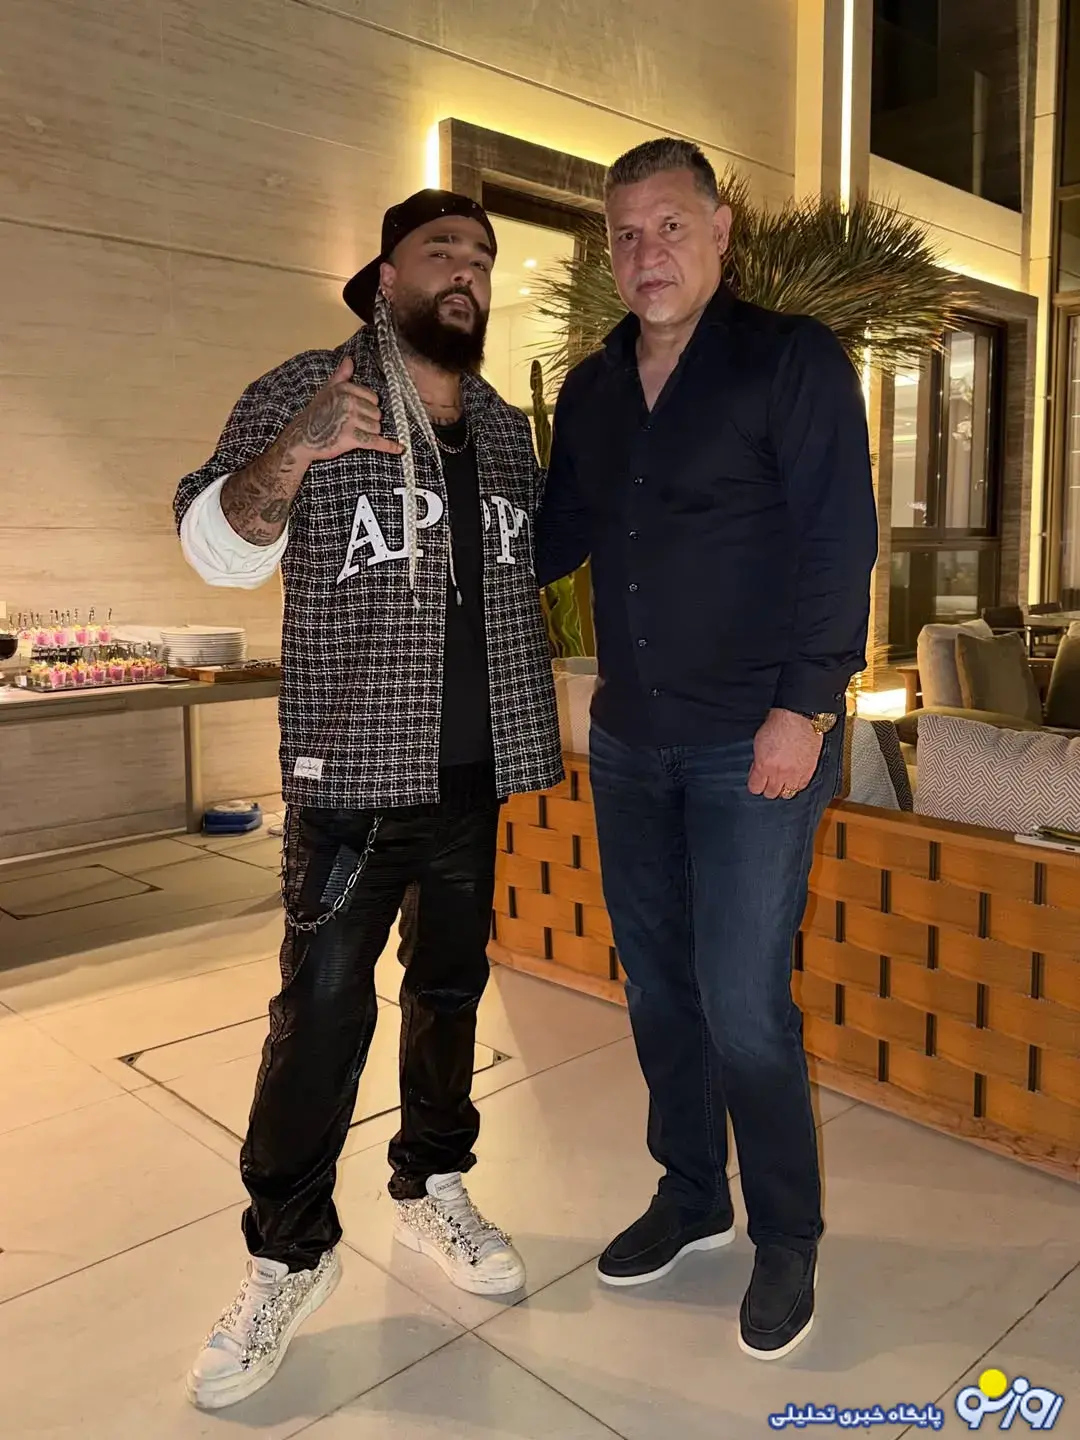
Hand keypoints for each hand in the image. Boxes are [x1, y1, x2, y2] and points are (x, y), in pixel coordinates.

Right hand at [286, 356, 403, 461]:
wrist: (302, 438)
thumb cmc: (316, 415)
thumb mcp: (327, 391)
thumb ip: (341, 376)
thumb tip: (349, 360)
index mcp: (345, 389)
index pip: (374, 398)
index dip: (369, 407)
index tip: (359, 412)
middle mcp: (348, 402)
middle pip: (377, 414)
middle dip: (369, 421)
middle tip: (353, 425)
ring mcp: (349, 420)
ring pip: (376, 428)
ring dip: (369, 434)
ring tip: (353, 434)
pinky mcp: (350, 438)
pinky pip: (376, 442)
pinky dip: (389, 446)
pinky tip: (399, 449)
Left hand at [748, 708, 822, 799]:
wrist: (799, 717)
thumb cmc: (778, 724)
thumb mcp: (758, 743)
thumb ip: (757, 762)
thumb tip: (758, 773)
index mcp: (764, 766)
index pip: (755, 789)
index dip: (755, 784)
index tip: (757, 781)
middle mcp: (779, 773)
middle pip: (771, 793)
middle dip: (768, 787)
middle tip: (769, 779)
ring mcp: (795, 774)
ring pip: (787, 794)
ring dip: (783, 788)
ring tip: (782, 779)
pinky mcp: (809, 771)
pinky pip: (801, 787)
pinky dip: (797, 784)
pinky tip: (794, 776)